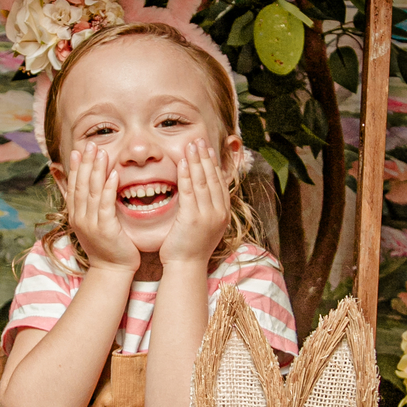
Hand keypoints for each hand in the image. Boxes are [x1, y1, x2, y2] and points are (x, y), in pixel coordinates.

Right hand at [65, 143, 139, 271]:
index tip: (78, 151)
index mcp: (76, 216)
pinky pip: (106, 204)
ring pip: (92, 191)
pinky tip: (114, 174)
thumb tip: (88, 192)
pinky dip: (109, 188)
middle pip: (81, 185)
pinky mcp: (105, 228)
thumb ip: (89, 207)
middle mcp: (80, 217)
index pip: (74, 187)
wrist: (111, 271)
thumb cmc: (106, 247)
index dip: (76, 168)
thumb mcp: (92, 225)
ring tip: (101, 152)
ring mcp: (91, 223)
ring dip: (97, 170)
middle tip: (90, 144)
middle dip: (86, 163)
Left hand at [158, 140, 229, 266]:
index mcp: (223, 214)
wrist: (186, 267)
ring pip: (202, 181)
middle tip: (200, 140)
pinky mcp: (193, 217)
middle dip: (206, 157)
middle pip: (213, 178)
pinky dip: (186, 175)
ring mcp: (207, 215)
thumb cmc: (190, 248)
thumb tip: (203, 194)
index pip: (220, 183)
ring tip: (192, 145)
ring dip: (196, 161)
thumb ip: (206, 209)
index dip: (214, 165)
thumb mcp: (205, 226)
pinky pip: (189, 191)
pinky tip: (183, 162)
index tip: (209, 150)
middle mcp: (219, 212)